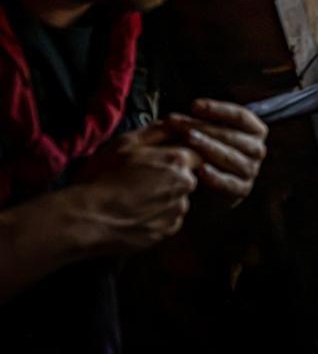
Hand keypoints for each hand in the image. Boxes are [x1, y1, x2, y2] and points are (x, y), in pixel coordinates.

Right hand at [71, 124, 201, 253]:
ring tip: (133, 197)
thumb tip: (176, 123)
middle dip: (170, 175)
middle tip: (140, 179)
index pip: (195, 153)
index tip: (159, 160)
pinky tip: (134, 212)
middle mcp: (185, 185)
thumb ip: (157, 130)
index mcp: (178, 160)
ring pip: (177, 198)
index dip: (177, 154)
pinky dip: (156, 215)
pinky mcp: (168, 231)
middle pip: (187, 176)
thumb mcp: (126, 143)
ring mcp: (177, 210)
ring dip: (163, 196)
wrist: (86, 218)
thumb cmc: (102, 176)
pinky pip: (168, 218)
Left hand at [164, 99, 267, 206]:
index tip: (194, 105)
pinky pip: (229, 182)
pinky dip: (215, 176)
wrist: (207, 190)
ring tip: (187, 140)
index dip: (217, 109)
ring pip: (230, 156)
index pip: (240, 116)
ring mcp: (251, 170)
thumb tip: (182, 113)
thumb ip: (200, 123)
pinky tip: (200, 170)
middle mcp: (257, 149)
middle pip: (231, 135)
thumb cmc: (206, 153)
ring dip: (207, 147)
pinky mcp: (242, 189)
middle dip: (203, 127)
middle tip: (178, 123)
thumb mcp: (207, 134)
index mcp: (255, 131)